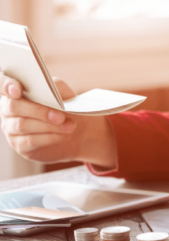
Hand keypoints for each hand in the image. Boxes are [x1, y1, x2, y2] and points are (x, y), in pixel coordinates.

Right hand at [0, 73, 116, 167]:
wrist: (78, 133)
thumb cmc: (66, 109)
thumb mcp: (64, 94)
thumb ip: (55, 87)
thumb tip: (49, 90)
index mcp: (16, 91)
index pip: (3, 84)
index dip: (7, 85)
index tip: (18, 91)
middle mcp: (8, 109)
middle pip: (14, 106)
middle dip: (39, 111)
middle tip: (61, 117)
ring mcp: (11, 128)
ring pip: (23, 125)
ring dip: (49, 126)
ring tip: (69, 127)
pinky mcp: (19, 145)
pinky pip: (30, 140)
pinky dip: (50, 137)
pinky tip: (64, 136)